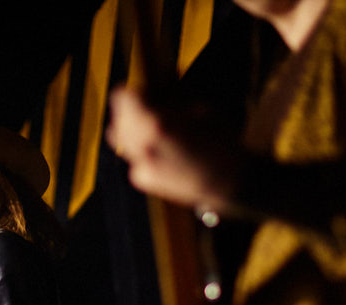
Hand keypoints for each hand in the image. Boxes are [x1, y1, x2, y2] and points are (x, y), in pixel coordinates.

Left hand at [106, 85, 236, 210]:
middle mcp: (142, 148)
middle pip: (118, 118)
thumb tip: (160, 79)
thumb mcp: (200, 110)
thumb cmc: (220, 144)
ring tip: (156, 126)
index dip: (136, 90)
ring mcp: (139, 166)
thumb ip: (173, 95)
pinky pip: (132, 155)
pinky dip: (142, 147)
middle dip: (132, 109)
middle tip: (153, 106)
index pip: (123, 98)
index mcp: (156, 127)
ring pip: (119, 138)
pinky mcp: (141, 179)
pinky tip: (163, 148)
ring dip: (132, 127)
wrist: (227, 183)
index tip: (147, 89)